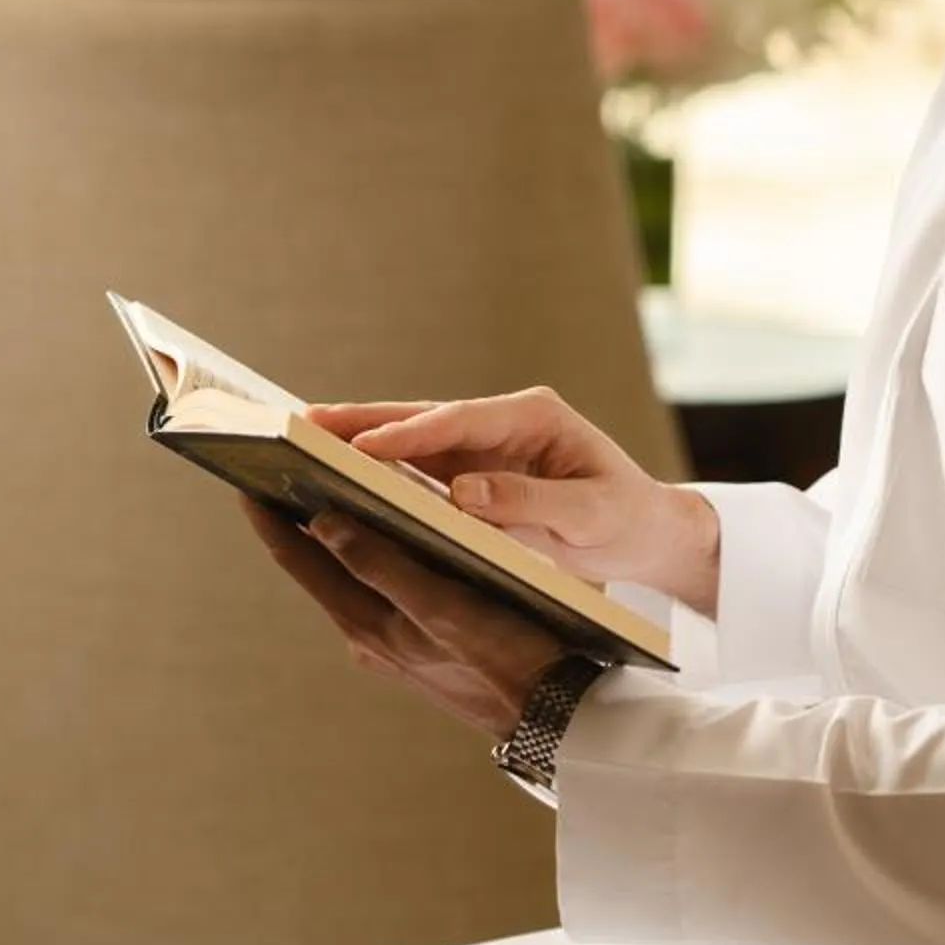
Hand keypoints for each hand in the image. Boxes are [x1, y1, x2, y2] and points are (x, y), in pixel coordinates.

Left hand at [242, 497, 562, 739]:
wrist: (554, 712)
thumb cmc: (508, 656)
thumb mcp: (443, 607)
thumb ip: (382, 566)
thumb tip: (322, 524)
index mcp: (367, 624)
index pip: (298, 557)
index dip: (268, 513)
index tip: (244, 470)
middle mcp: (369, 634)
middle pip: (314, 566)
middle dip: (292, 516)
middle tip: (275, 467)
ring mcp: (393, 641)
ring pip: (345, 576)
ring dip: (329, 532)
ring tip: (319, 484)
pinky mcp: (419, 643)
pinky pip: (378, 588)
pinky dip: (368, 552)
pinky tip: (383, 530)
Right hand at [308, 388, 720, 614]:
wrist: (643, 529)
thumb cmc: (624, 517)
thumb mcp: (590, 514)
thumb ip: (531, 501)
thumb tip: (463, 493)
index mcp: (534, 416)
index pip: (460, 420)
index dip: (409, 433)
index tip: (364, 447)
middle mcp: (502, 421)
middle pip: (422, 417)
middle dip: (363, 420)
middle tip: (304, 423)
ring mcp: (482, 444)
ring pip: (410, 436)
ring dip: (358, 437)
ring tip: (301, 440)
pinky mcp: (470, 469)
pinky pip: (415, 465)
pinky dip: (375, 466)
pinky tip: (333, 473)